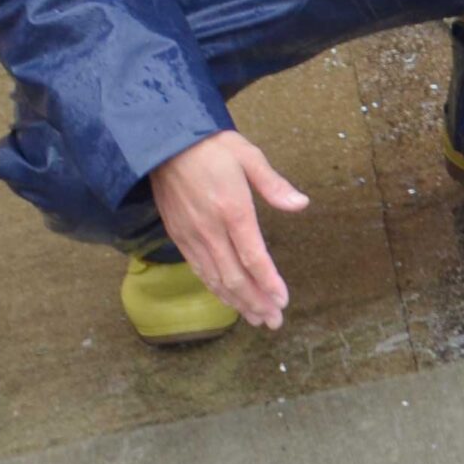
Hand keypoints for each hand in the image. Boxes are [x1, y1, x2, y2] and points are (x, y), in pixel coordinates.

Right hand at [146, 129, 306, 329]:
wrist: (162, 142)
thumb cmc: (211, 146)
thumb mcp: (248, 156)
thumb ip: (274, 185)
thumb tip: (301, 205)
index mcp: (232, 209)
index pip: (253, 257)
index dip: (268, 282)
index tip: (283, 300)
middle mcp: (210, 229)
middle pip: (234, 276)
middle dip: (255, 302)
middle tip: (273, 321)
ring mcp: (191, 235)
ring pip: (215, 278)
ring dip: (237, 301)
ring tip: (257, 318)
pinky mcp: (178, 236)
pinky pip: (198, 269)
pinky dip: (215, 288)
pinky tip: (229, 299)